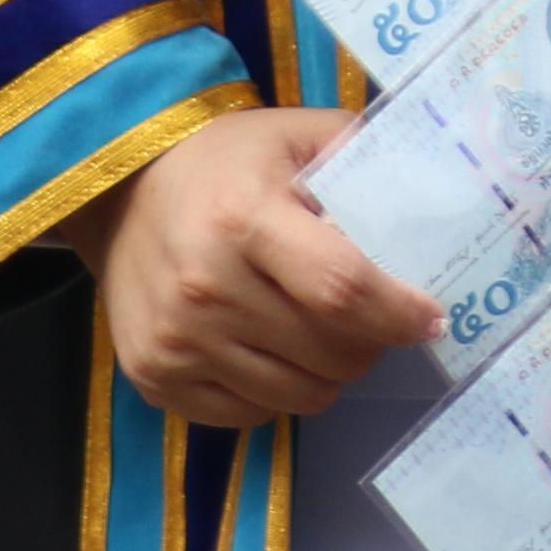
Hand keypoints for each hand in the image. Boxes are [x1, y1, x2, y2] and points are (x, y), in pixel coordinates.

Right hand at [52, 105, 441, 428]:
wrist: (117, 193)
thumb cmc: (223, 161)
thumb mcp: (294, 135)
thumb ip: (363, 158)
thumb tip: (433, 201)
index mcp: (243, 219)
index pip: (342, 288)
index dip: (398, 312)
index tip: (432, 318)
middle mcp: (204, 288)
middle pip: (329, 352)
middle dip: (372, 342)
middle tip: (374, 317)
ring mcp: (176, 342)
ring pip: (300, 396)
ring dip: (330, 371)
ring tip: (325, 331)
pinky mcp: (155, 379)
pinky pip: (252, 415)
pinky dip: (280, 391)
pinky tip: (273, 346)